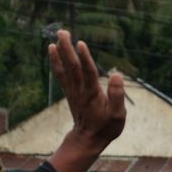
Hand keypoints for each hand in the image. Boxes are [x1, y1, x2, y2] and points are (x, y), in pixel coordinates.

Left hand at [48, 30, 125, 148]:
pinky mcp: (69, 91)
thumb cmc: (106, 127)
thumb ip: (117, 95)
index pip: (88, 73)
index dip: (84, 58)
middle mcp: (80, 90)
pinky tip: (53, 50)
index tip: (80, 43)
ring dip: (60, 51)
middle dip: (67, 49)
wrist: (88, 139)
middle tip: (62, 32)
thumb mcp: (118, 115)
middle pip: (72, 66)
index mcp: (92, 94)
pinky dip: (55, 61)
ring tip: (57, 36)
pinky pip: (60, 73)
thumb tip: (116, 75)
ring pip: (64, 68)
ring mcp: (72, 90)